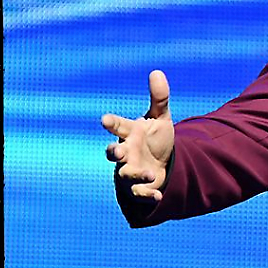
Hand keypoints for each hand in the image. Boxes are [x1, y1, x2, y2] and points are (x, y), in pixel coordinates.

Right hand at [102, 69, 174, 201]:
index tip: (105, 119)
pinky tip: (158, 195)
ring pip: (125, 175)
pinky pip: (139, 193)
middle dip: (113, 152)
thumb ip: (159, 98)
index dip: (111, 122)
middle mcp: (126, 152)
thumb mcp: (161, 118)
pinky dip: (147, 195)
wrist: (163, 163)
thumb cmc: (155, 138)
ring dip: (135, 174)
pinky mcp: (140, 186)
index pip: (117, 125)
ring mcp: (131, 170)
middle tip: (116, 150)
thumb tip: (156, 72)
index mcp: (130, 133)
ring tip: (150, 174)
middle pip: (113, 153)